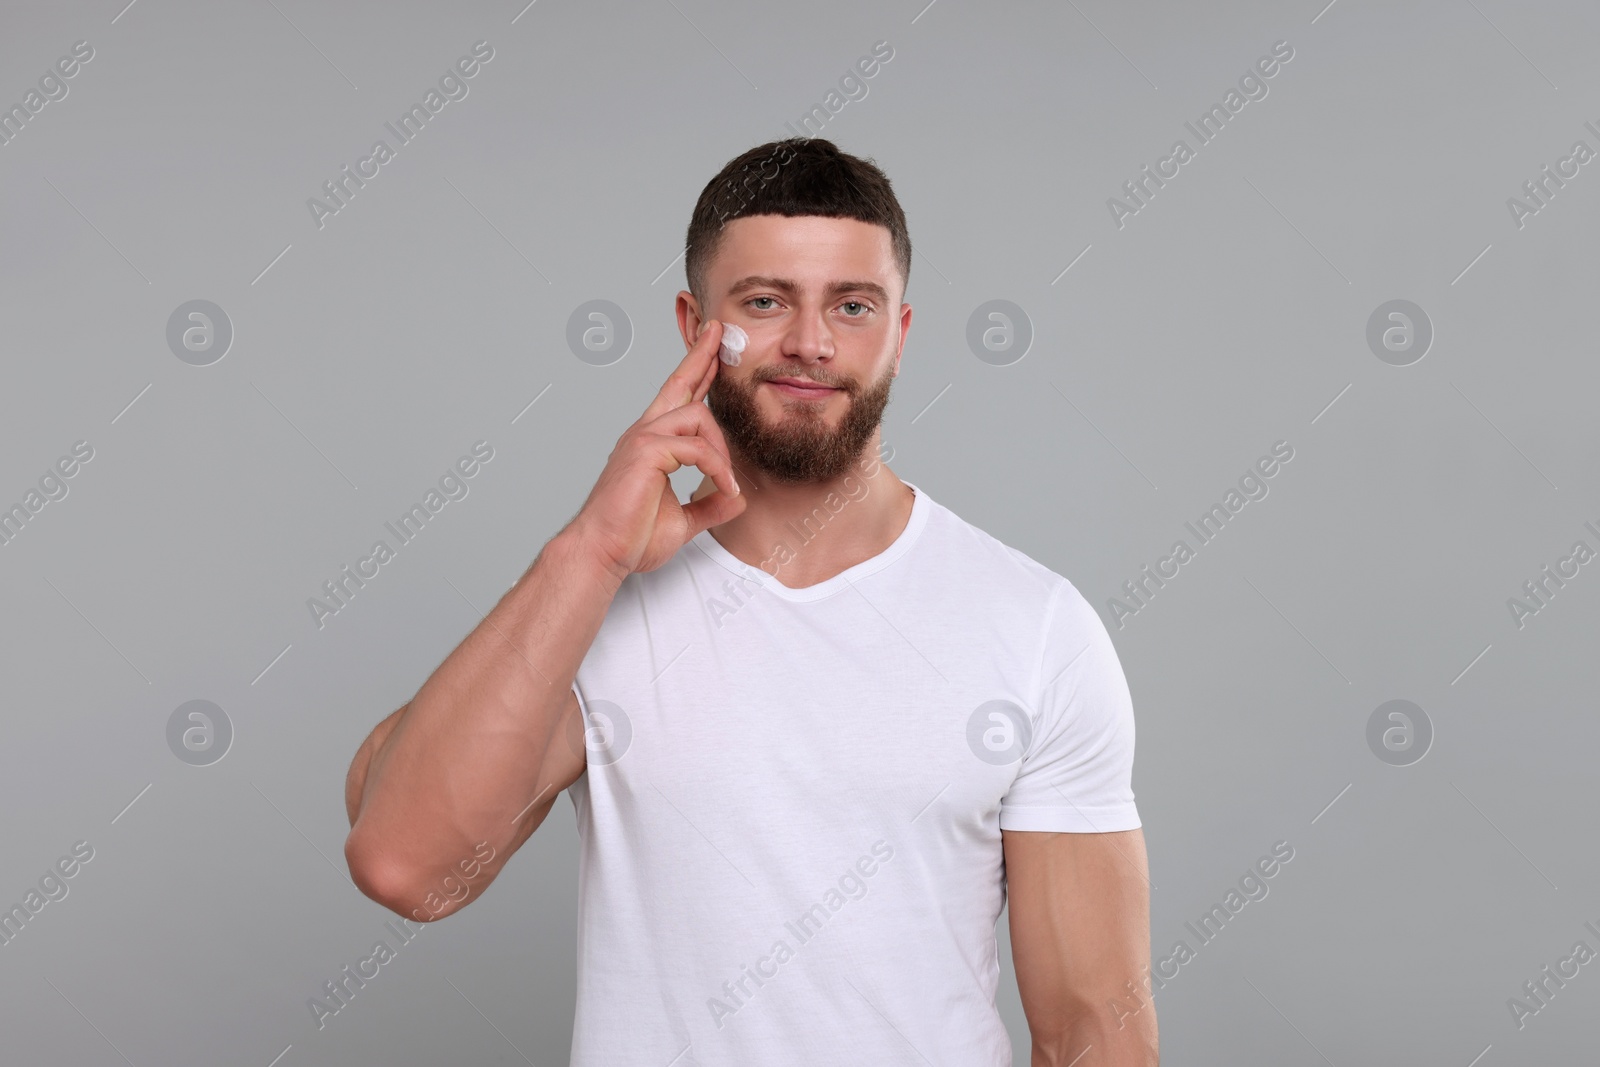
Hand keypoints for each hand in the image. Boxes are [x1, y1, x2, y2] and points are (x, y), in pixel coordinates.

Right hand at [566, 319, 745, 577]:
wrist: (602, 554)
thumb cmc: (630, 538)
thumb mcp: (683, 520)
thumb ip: (709, 506)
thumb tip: (737, 498)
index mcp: (651, 443)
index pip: (677, 399)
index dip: (696, 371)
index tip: (712, 348)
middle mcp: (644, 433)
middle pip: (679, 383)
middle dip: (701, 355)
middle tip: (718, 331)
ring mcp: (642, 439)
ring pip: (697, 416)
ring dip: (720, 448)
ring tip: (727, 481)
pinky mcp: (645, 452)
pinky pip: (696, 448)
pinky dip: (716, 467)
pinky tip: (724, 487)